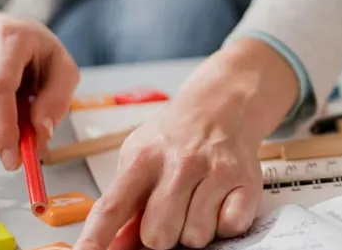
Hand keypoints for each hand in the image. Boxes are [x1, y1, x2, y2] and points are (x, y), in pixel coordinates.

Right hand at [0, 15, 78, 169]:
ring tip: (17, 106)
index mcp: (9, 37)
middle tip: (24, 146)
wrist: (7, 30)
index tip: (14, 156)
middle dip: (2, 134)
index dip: (4, 127)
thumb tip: (39, 134)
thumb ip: (56, 101)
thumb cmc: (36, 50)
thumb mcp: (62, 68)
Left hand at [73, 37, 299, 249]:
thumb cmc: (176, 138)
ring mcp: (216, 172)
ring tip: (197, 200)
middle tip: (171, 210)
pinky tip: (220, 198)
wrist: (224, 105)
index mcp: (143, 159)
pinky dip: (225, 222)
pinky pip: (229, 228)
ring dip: (195, 228)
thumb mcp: (140, 159)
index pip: (111, 208)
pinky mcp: (247, 182)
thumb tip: (111, 246)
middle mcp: (180, 163)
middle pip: (157, 235)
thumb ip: (125, 203)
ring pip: (195, 237)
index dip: (95, 239)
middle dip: (162, 234)